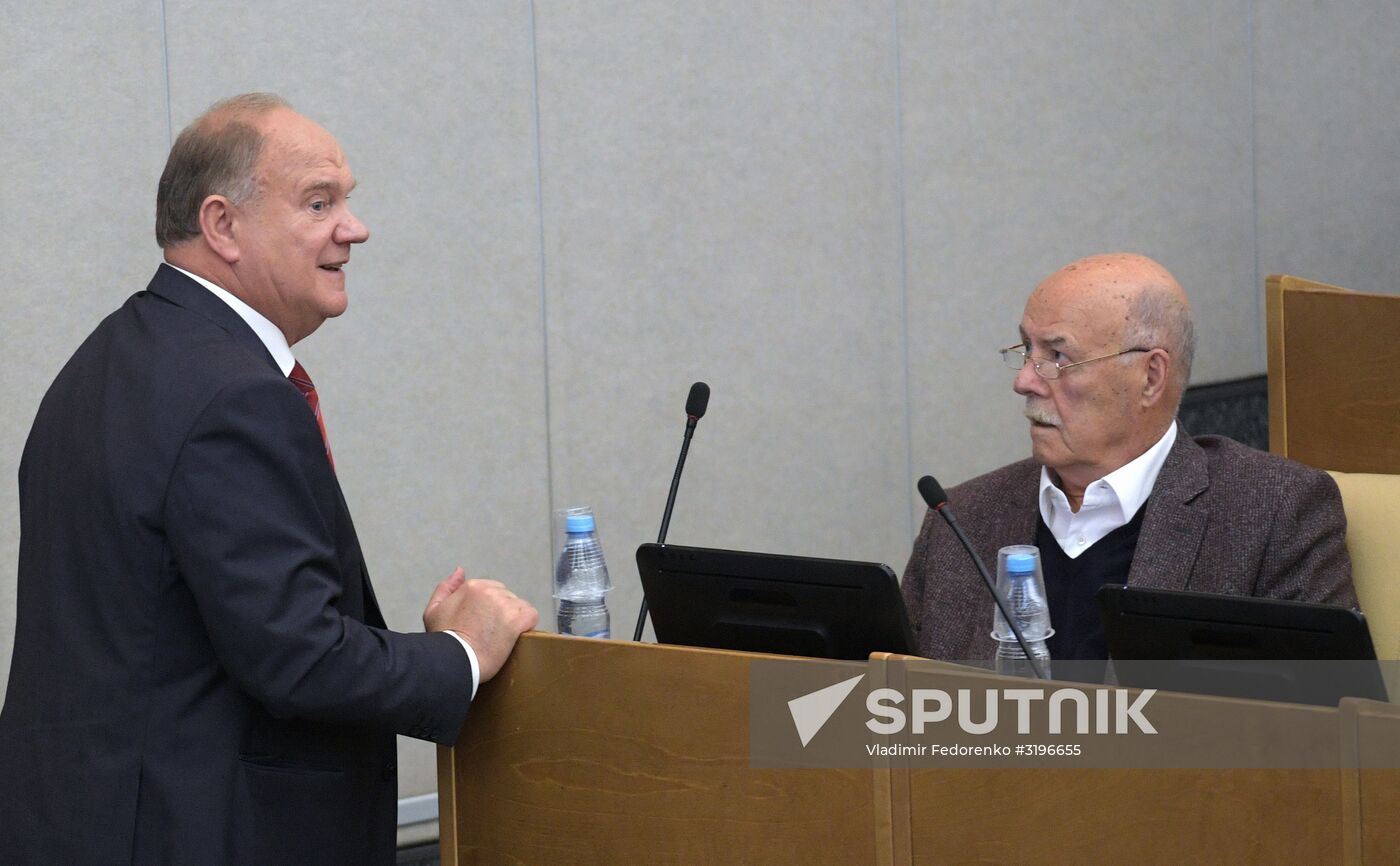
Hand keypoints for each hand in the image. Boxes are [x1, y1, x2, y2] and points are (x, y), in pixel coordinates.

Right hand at [423, 568, 537, 682]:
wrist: (456, 661)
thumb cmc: (443, 640)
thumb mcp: (433, 611)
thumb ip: (446, 588)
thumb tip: (460, 571)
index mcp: (472, 586)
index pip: (492, 591)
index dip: (489, 609)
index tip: (483, 624)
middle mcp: (491, 591)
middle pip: (507, 598)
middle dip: (502, 613)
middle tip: (491, 633)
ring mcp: (506, 604)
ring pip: (519, 607)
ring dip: (514, 620)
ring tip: (501, 638)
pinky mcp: (518, 619)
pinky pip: (531, 616)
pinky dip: (527, 626)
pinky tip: (515, 637)